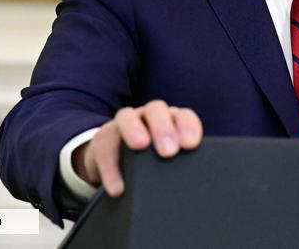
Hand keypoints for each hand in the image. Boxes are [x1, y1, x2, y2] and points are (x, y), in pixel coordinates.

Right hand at [72, 100, 202, 196]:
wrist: (115, 160)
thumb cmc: (151, 159)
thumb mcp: (166, 157)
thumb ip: (180, 162)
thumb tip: (196, 183)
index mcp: (171, 119)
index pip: (183, 116)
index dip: (188, 127)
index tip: (190, 146)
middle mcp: (148, 116)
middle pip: (156, 110)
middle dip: (163, 128)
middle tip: (169, 151)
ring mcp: (124, 124)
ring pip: (127, 117)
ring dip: (134, 130)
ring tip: (140, 146)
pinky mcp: (103, 139)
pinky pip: (104, 148)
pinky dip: (110, 168)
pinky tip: (117, 187)